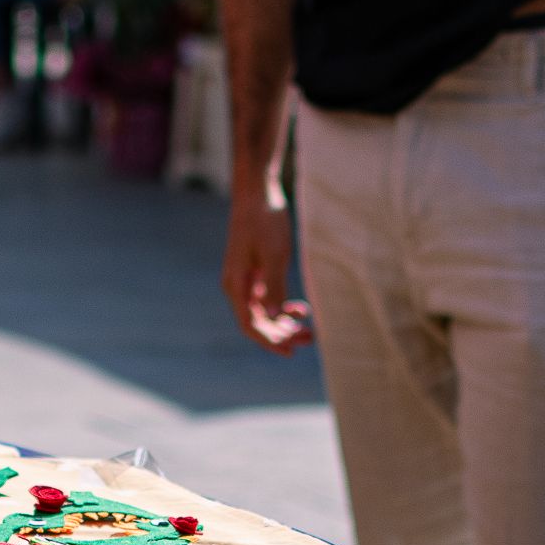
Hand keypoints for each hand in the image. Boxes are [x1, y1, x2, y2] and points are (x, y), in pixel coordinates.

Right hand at [222, 195, 311, 353]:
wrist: (257, 193)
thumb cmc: (265, 221)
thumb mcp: (274, 255)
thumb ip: (274, 287)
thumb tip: (274, 317)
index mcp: (236, 285)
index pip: (250, 325)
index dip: (270, 341)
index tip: (291, 351)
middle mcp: (236, 286)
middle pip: (257, 322)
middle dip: (282, 334)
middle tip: (309, 339)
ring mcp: (244, 280)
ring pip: (263, 313)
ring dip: (284, 324)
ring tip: (308, 329)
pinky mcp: (253, 272)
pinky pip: (266, 300)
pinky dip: (282, 308)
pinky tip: (301, 309)